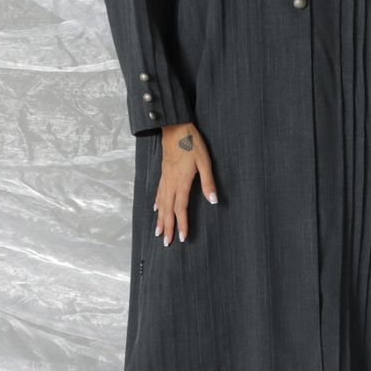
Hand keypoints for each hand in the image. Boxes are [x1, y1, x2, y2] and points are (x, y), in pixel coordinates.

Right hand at [154, 122, 217, 245]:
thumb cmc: (192, 143)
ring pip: (161, 203)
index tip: (182, 238)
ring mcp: (165, 178)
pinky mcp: (163, 173)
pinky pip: (159, 192)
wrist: (175, 127)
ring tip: (158, 232)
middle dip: (167, 227)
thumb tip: (214, 201)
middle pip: (168, 210)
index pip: (181, 208)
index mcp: (182, 182)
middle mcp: (171, 183)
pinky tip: (156, 209)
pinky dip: (157, 203)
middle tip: (166, 243)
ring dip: (160, 219)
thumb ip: (208, 182)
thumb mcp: (205, 161)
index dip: (182, 224)